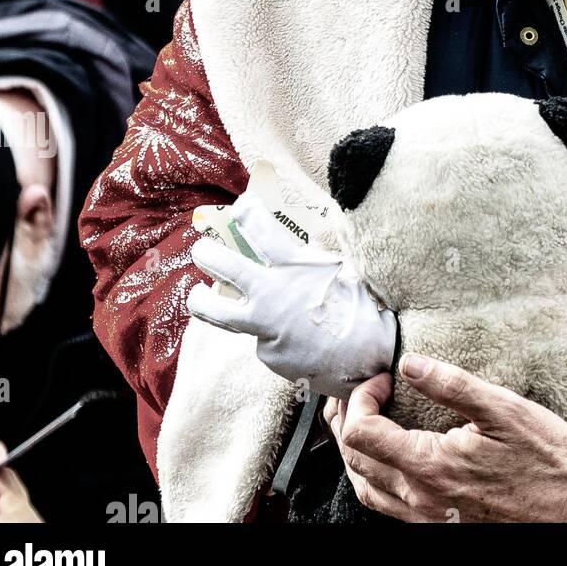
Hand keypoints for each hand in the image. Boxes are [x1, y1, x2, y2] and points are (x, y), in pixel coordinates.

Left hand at [187, 186, 396, 398]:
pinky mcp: (267, 353)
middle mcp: (272, 295)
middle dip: (208, 253)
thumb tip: (299, 244)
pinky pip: (260, 336)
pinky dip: (268, 332)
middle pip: (225, 267)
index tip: (240, 206)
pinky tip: (288, 334)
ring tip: (196, 294)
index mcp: (293, 266)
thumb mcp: (341, 270)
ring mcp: (265, 327)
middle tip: (200, 249)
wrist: (369, 359)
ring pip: (219, 312)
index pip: (259, 228)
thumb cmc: (363, 308)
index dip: (246, 211)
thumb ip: (312, 260)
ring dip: (202, 300)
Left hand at [325, 357, 566, 522]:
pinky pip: (385, 506)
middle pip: (354, 460)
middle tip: (357, 391)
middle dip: (346, 420)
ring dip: (353, 452)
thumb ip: (452, 385)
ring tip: (359, 420)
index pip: (364, 433)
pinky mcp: (438, 526)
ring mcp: (427, 518)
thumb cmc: (545, 458)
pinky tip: (388, 458)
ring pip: (364, 488)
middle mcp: (420, 499)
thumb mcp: (503, 410)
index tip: (382, 377)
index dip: (361, 398)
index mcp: (431, 467)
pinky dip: (373, 477)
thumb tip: (410, 364)